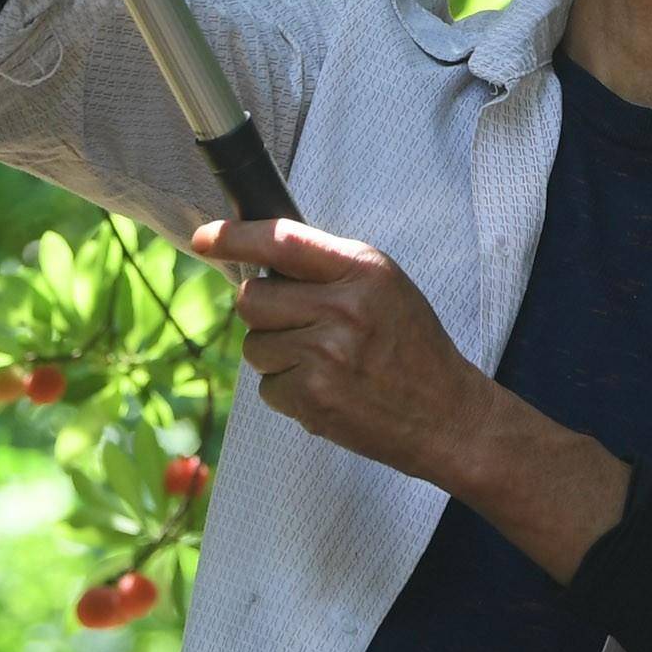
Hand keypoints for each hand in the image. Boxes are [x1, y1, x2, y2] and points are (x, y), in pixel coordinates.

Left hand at [190, 214, 632, 577]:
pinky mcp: (313, 399)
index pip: (281, 240)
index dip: (234, 236)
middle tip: (298, 323)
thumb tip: (257, 258)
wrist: (447, 415)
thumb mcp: (384, 286)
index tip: (205, 238)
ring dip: (277, 355)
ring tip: (325, 363)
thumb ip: (328, 267)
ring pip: (254, 346)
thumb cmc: (412, 345)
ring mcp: (325, 356)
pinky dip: (289, 391)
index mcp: (362, 269)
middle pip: (252, 299)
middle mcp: (342, 308)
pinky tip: (328, 391)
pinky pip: (268, 388)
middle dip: (262, 311)